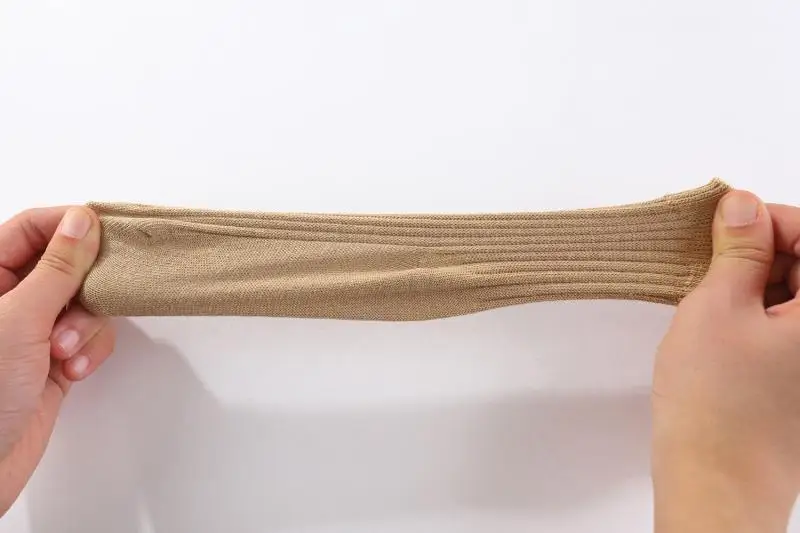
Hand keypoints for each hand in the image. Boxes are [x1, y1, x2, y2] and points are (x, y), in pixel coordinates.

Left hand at [0, 207, 114, 514]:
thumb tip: (81, 221)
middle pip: (66, 265)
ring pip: (84, 303)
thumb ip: (58, 267)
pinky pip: (90, 337)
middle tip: (86, 301)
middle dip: (82, 289)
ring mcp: (32, 330)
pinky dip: (90, 352)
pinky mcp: (54, 359)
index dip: (68, 226)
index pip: (31, 228)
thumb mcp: (20, 319)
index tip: (103, 233)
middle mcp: (8, 299)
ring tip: (65, 353)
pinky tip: (72, 372)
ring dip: (86, 326)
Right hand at [652, 190, 799, 531]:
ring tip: (713, 305)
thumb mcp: (717, 307)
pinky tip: (725, 330)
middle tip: (712, 266)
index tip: (726, 225)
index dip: (768, 219)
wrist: (716, 483)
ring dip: (759, 285)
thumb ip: (738, 249)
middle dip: (762, 253)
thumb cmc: (717, 405)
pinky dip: (761, 315)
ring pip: (799, 295)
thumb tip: (743, 205)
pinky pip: (791, 327)